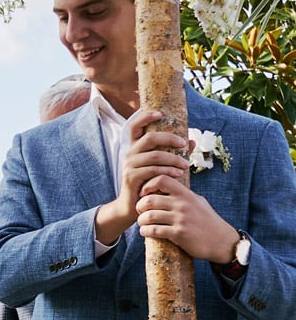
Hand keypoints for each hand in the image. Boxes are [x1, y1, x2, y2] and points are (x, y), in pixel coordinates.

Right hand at [94, 107, 188, 246]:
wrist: (133, 206)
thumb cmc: (149, 183)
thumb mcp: (161, 167)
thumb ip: (174, 154)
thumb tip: (192, 142)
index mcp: (135, 147)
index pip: (135, 126)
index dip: (146, 117)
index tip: (161, 113)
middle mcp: (130, 153)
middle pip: (150, 138)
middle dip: (170, 138)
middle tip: (184, 143)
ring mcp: (129, 165)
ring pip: (154, 155)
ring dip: (173, 159)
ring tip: (186, 165)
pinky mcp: (132, 177)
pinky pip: (153, 170)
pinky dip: (168, 171)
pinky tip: (178, 174)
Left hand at [136, 180, 241, 262]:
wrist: (222, 241)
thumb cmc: (208, 221)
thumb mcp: (198, 201)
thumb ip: (183, 194)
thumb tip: (167, 186)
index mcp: (186, 194)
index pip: (161, 179)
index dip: (148, 185)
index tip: (144, 193)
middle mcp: (183, 204)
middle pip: (149, 199)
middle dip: (139, 206)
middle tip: (139, 211)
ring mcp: (180, 219)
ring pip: (149, 216)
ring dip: (141, 220)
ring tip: (142, 223)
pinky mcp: (179, 234)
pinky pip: (154, 231)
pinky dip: (145, 231)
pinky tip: (145, 232)